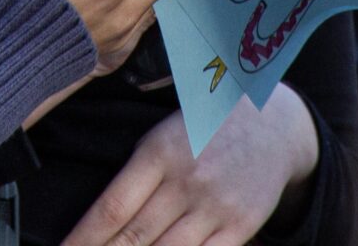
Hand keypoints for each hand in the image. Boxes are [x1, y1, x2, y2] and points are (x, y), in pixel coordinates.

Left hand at [61, 89, 320, 245]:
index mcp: (159, 153)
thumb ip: (136, 173)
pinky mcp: (241, 226)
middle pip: (135, 238)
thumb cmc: (205, 127)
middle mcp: (187, 182)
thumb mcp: (163, 132)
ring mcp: (216, 207)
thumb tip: (102, 220)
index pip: (112, 208)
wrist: (274, 123)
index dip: (83, 238)